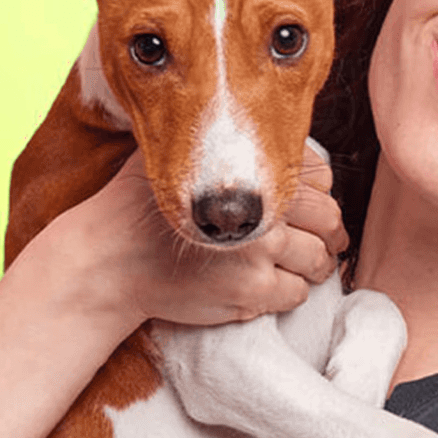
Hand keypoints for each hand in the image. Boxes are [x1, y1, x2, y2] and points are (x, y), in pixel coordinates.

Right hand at [37, 145, 347, 331]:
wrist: (108, 259)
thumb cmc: (138, 206)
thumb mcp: (181, 158)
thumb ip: (230, 152)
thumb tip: (275, 143)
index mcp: (248, 170)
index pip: (318, 178)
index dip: (320, 193)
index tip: (311, 206)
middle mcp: (258, 208)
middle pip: (328, 219)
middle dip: (329, 232)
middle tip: (325, 240)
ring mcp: (257, 253)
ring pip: (318, 260)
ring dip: (314, 265)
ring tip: (301, 265)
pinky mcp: (250, 293)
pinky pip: (296, 293)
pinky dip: (290, 291)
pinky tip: (268, 285)